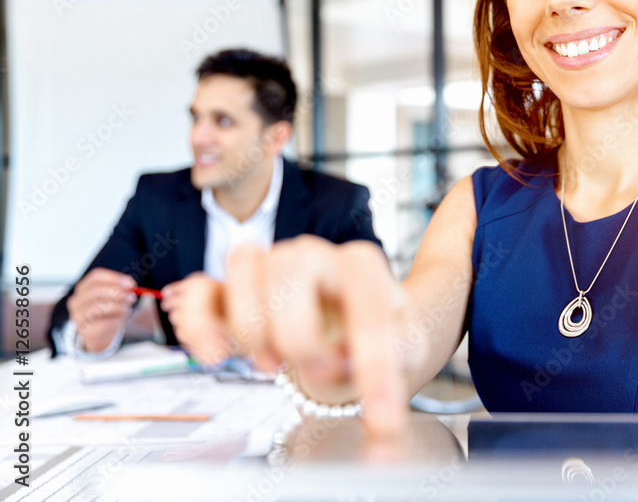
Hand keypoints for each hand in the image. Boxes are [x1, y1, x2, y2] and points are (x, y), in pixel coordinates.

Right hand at [67, 268, 136, 352]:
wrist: (100, 335)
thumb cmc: (108, 312)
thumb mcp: (115, 298)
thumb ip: (123, 289)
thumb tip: (130, 285)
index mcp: (84, 287)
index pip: (96, 276)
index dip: (115, 278)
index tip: (130, 284)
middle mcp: (77, 300)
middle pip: (95, 290)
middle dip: (117, 292)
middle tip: (131, 297)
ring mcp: (78, 316)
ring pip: (97, 306)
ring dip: (117, 306)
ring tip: (126, 308)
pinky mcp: (84, 330)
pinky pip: (101, 323)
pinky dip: (115, 320)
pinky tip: (120, 320)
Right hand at [174, 236, 411, 437]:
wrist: (345, 326)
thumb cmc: (373, 334)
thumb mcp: (404, 346)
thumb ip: (397, 360)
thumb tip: (366, 385)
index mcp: (361, 265)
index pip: (366, 305)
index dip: (374, 364)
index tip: (382, 416)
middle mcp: (312, 255)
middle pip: (289, 269)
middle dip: (301, 335)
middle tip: (320, 372)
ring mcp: (268, 267)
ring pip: (243, 268)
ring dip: (253, 328)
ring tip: (274, 364)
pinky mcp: (230, 293)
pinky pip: (201, 292)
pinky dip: (199, 324)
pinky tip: (215, 356)